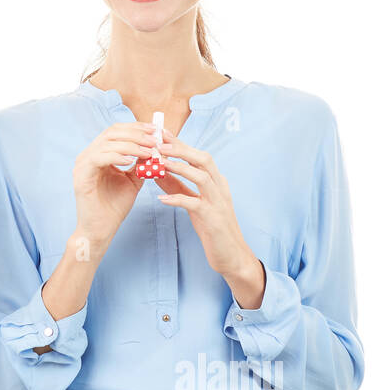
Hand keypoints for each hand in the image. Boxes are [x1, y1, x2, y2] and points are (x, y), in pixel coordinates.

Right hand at [71, 123, 162, 248]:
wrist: (101, 229)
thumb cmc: (114, 206)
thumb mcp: (133, 180)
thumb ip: (140, 163)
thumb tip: (155, 147)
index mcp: (99, 154)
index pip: (116, 131)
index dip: (137, 128)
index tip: (156, 131)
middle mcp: (88, 155)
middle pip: (111, 132)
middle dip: (136, 134)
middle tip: (155, 140)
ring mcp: (83, 164)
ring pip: (106, 143)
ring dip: (131, 145)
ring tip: (148, 152)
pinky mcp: (81, 176)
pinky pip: (98, 158)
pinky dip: (115, 156)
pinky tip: (130, 161)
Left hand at [152, 127, 258, 282]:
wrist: (232, 255)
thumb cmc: (212, 228)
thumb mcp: (193, 203)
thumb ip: (177, 187)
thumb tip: (157, 171)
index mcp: (216, 182)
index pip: (199, 156)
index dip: (181, 144)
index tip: (162, 134)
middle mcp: (220, 188)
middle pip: (203, 159)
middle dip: (181, 149)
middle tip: (159, 143)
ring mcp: (218, 203)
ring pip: (201, 177)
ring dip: (179, 168)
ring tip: (159, 164)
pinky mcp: (213, 219)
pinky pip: (195, 204)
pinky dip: (178, 199)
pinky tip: (162, 199)